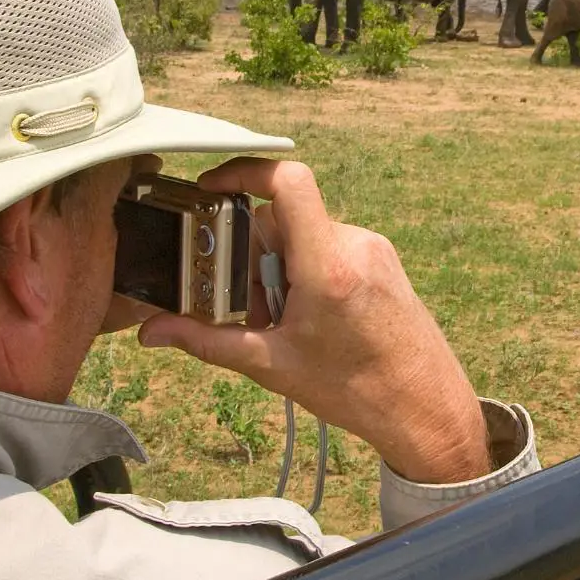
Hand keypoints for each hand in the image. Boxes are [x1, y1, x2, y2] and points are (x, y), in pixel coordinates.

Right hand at [138, 159, 489, 484]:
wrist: (425, 408)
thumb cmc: (356, 390)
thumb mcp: (272, 365)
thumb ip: (207, 341)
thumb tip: (153, 332)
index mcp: (326, 265)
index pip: (287, 183)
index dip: (244, 171)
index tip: (212, 189)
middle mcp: (354, 245)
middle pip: (282, 218)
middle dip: (252, 252)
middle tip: (246, 302)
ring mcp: (373, 249)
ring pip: (305, 233)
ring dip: (278, 265)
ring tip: (279, 319)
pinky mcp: (382, 259)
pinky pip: (329, 245)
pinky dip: (305, 270)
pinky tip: (306, 316)